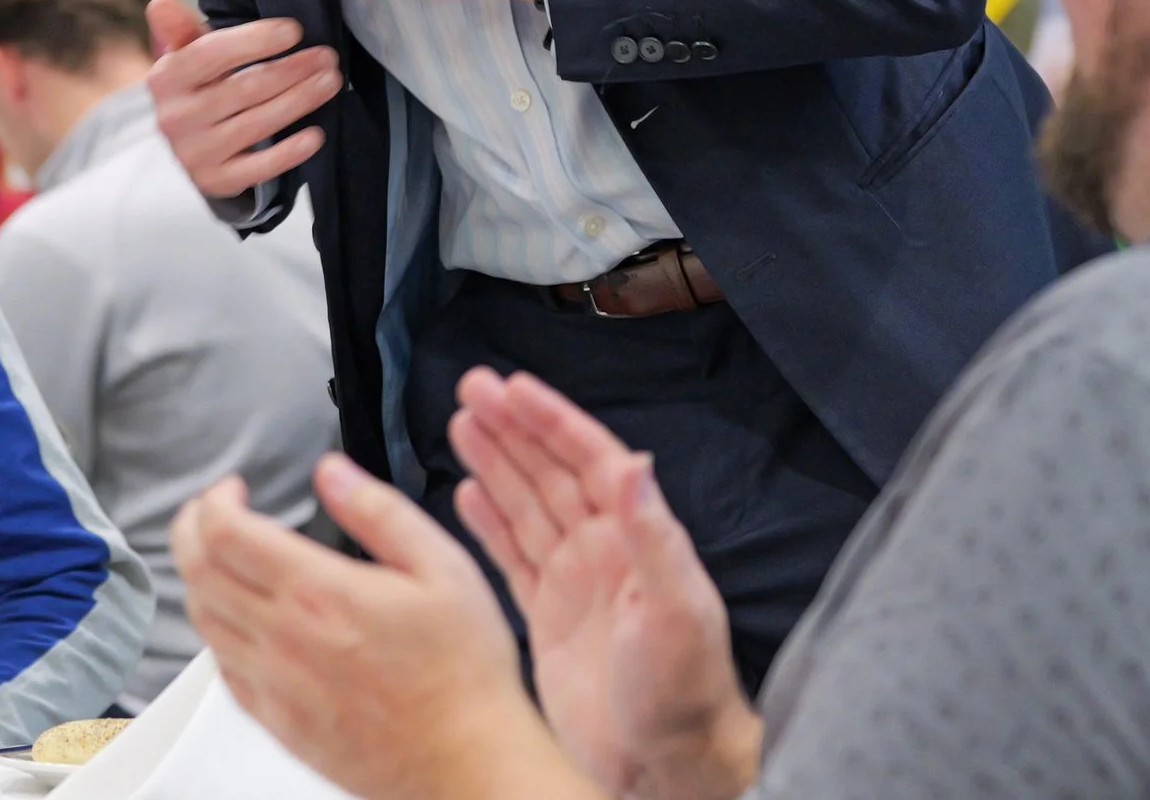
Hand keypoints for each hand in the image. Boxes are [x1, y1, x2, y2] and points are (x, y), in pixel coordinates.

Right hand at [145, 0, 337, 199]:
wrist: (177, 149)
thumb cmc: (191, 89)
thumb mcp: (182, 56)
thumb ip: (179, 28)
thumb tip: (163, 3)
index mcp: (167, 78)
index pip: (212, 54)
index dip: (256, 41)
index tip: (294, 30)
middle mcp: (176, 117)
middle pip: (245, 88)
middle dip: (292, 69)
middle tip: (327, 56)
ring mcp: (196, 153)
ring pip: (258, 123)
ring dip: (301, 100)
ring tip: (330, 81)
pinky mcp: (217, 181)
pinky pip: (259, 168)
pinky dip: (290, 152)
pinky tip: (316, 135)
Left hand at [173, 456, 606, 799]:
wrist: (465, 758)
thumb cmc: (461, 670)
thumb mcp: (440, 565)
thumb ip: (378, 510)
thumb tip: (331, 471)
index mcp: (318, 593)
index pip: (225, 535)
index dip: (215, 500)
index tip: (233, 490)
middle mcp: (284, 640)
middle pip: (198, 572)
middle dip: (192, 528)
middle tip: (211, 512)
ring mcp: (274, 686)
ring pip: (202, 620)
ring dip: (198, 577)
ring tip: (220, 558)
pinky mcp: (277, 723)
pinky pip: (221, 669)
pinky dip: (216, 631)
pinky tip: (239, 619)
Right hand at [449, 369, 762, 799]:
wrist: (664, 763)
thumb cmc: (686, 692)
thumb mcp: (676, 609)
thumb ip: (654, 536)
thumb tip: (635, 468)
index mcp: (635, 539)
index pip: (589, 459)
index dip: (551, 420)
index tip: (515, 387)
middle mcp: (603, 552)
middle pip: (550, 472)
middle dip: (512, 428)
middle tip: (474, 388)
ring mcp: (574, 582)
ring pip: (526, 506)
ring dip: (495, 464)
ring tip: (463, 424)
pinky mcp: (548, 617)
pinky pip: (512, 556)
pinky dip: (489, 524)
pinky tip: (468, 495)